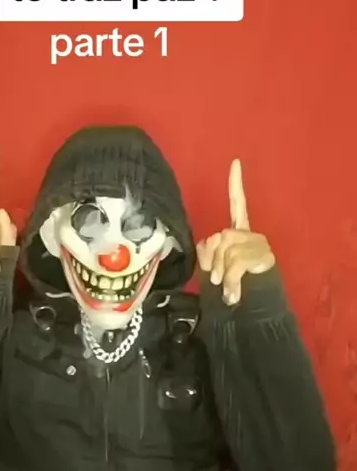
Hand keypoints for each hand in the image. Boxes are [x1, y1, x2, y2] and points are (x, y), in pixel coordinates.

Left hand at [196, 159, 274, 304]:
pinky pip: (235, 262)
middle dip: (212, 260)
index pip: (236, 204)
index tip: (235, 162)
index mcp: (238, 232)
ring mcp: (258, 244)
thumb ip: (207, 250)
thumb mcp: (212, 265)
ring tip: (225, 285)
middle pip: (220, 236)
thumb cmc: (228, 286)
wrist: (251, 308)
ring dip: (220, 270)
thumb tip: (212, 244)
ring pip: (226, 249)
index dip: (235, 184)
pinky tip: (233, 293)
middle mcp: (250, 234)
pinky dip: (230, 280)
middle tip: (215, 278)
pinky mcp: (263, 256)